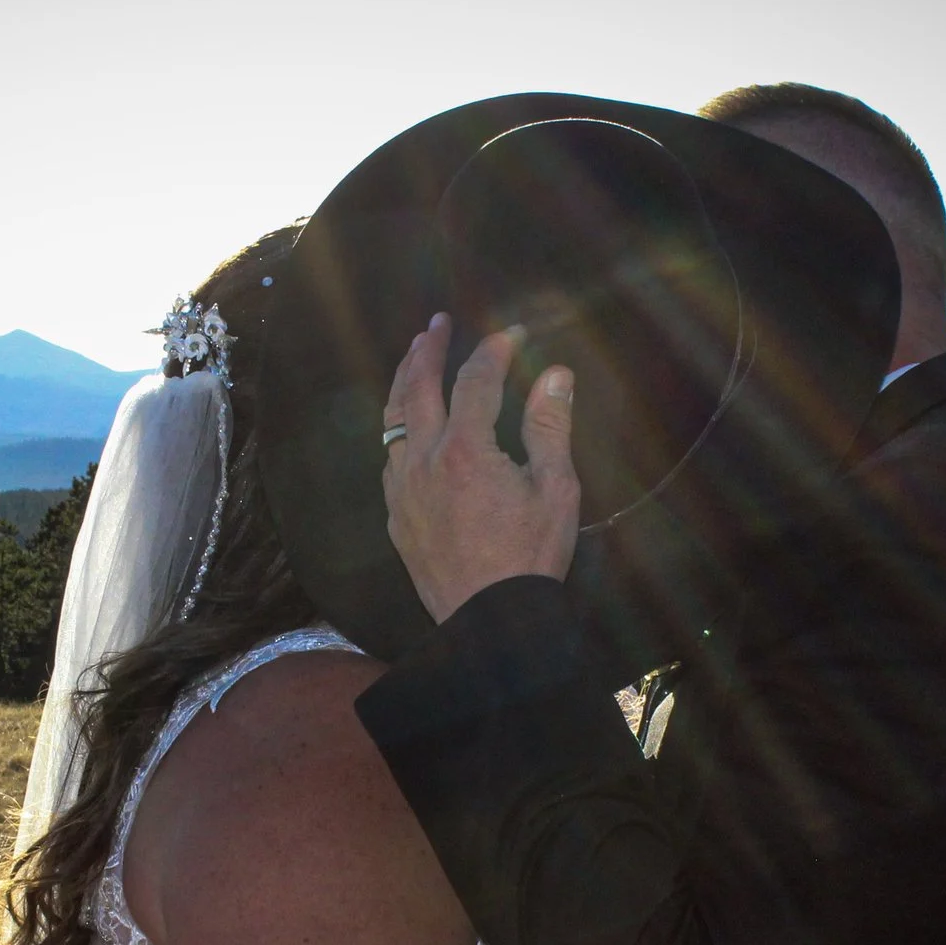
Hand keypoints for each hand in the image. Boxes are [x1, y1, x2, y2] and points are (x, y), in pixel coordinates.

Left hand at [381, 314, 581, 623]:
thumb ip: (551, 427)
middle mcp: (424, 462)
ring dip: (404, 382)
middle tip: (437, 323)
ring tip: (413, 357)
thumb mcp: (556, 491)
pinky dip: (398, 427)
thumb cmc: (530, 558)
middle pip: (419, 388)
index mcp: (466, 451)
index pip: (476, 381)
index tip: (510, 334)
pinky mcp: (396, 515)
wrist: (490, 621)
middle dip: (428, 349)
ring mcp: (403, 489)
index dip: (494, 351)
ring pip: (393, 420)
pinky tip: (407, 424)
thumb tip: (555, 375)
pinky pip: (389, 458)